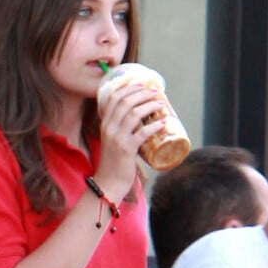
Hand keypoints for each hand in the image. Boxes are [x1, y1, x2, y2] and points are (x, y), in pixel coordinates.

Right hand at [96, 83, 165, 199]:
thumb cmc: (113, 163)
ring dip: (149, 106)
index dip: (127, 88)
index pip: (112, 98)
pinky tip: (163, 123)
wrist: (108, 184)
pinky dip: (154, 126)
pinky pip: (142, 133)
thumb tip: (139, 120)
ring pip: (134, 114)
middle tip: (154, 92)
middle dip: (141, 93)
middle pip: (124, 102)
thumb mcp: (112, 142)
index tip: (140, 84)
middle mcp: (109, 129)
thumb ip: (120, 130)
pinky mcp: (126, 150)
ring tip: (160, 104)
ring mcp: (117, 139)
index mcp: (104, 125)